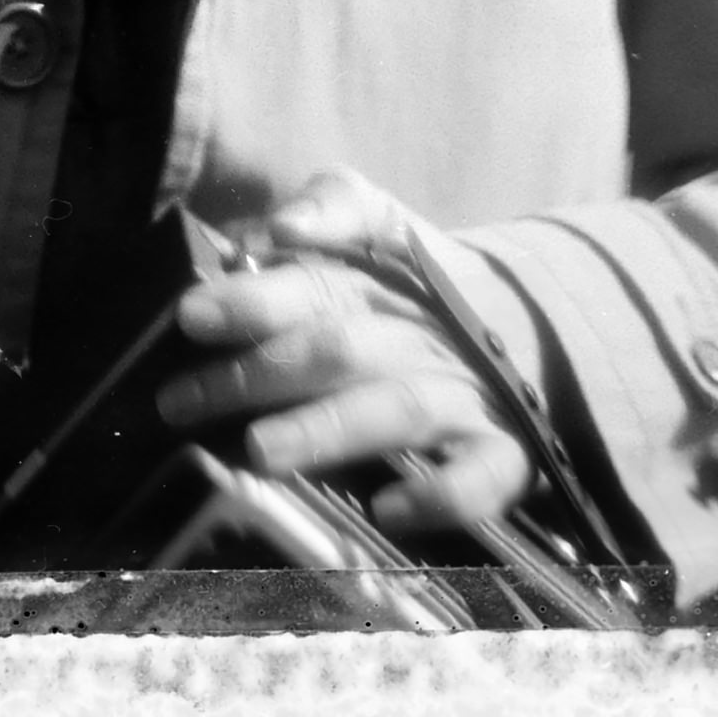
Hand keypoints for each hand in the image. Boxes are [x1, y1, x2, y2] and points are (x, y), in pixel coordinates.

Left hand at [151, 175, 531, 538]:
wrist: (534, 318)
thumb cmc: (420, 277)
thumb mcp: (381, 218)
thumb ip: (330, 206)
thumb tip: (280, 224)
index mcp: (380, 282)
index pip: (312, 283)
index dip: (253, 299)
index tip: (191, 316)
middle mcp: (418, 339)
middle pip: (338, 350)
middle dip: (259, 375)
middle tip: (183, 401)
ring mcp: (464, 396)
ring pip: (396, 412)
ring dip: (329, 430)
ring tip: (263, 450)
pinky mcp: (507, 451)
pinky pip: (480, 479)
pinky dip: (438, 495)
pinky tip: (388, 510)